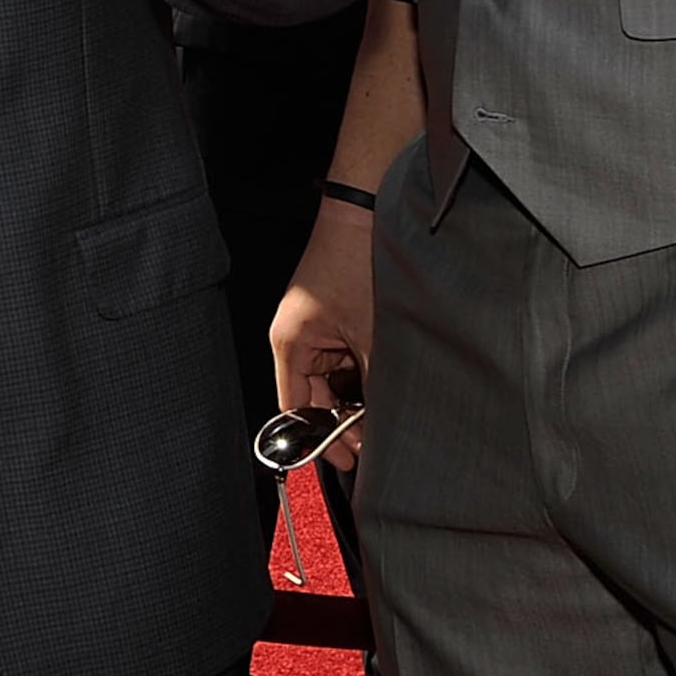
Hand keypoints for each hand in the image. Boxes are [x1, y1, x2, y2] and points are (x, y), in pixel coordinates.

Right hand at [270, 204, 373, 471]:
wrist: (365, 212)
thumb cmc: (354, 260)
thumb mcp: (370, 333)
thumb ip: (374, 383)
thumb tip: (383, 424)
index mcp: (289, 343)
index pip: (294, 407)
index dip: (318, 439)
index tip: (345, 463)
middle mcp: (297, 338)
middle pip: (315, 397)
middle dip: (344, 422)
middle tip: (374, 447)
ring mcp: (316, 328)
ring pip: (334, 379)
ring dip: (358, 397)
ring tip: (385, 419)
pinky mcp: (335, 318)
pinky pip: (345, 358)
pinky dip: (363, 374)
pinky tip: (386, 387)